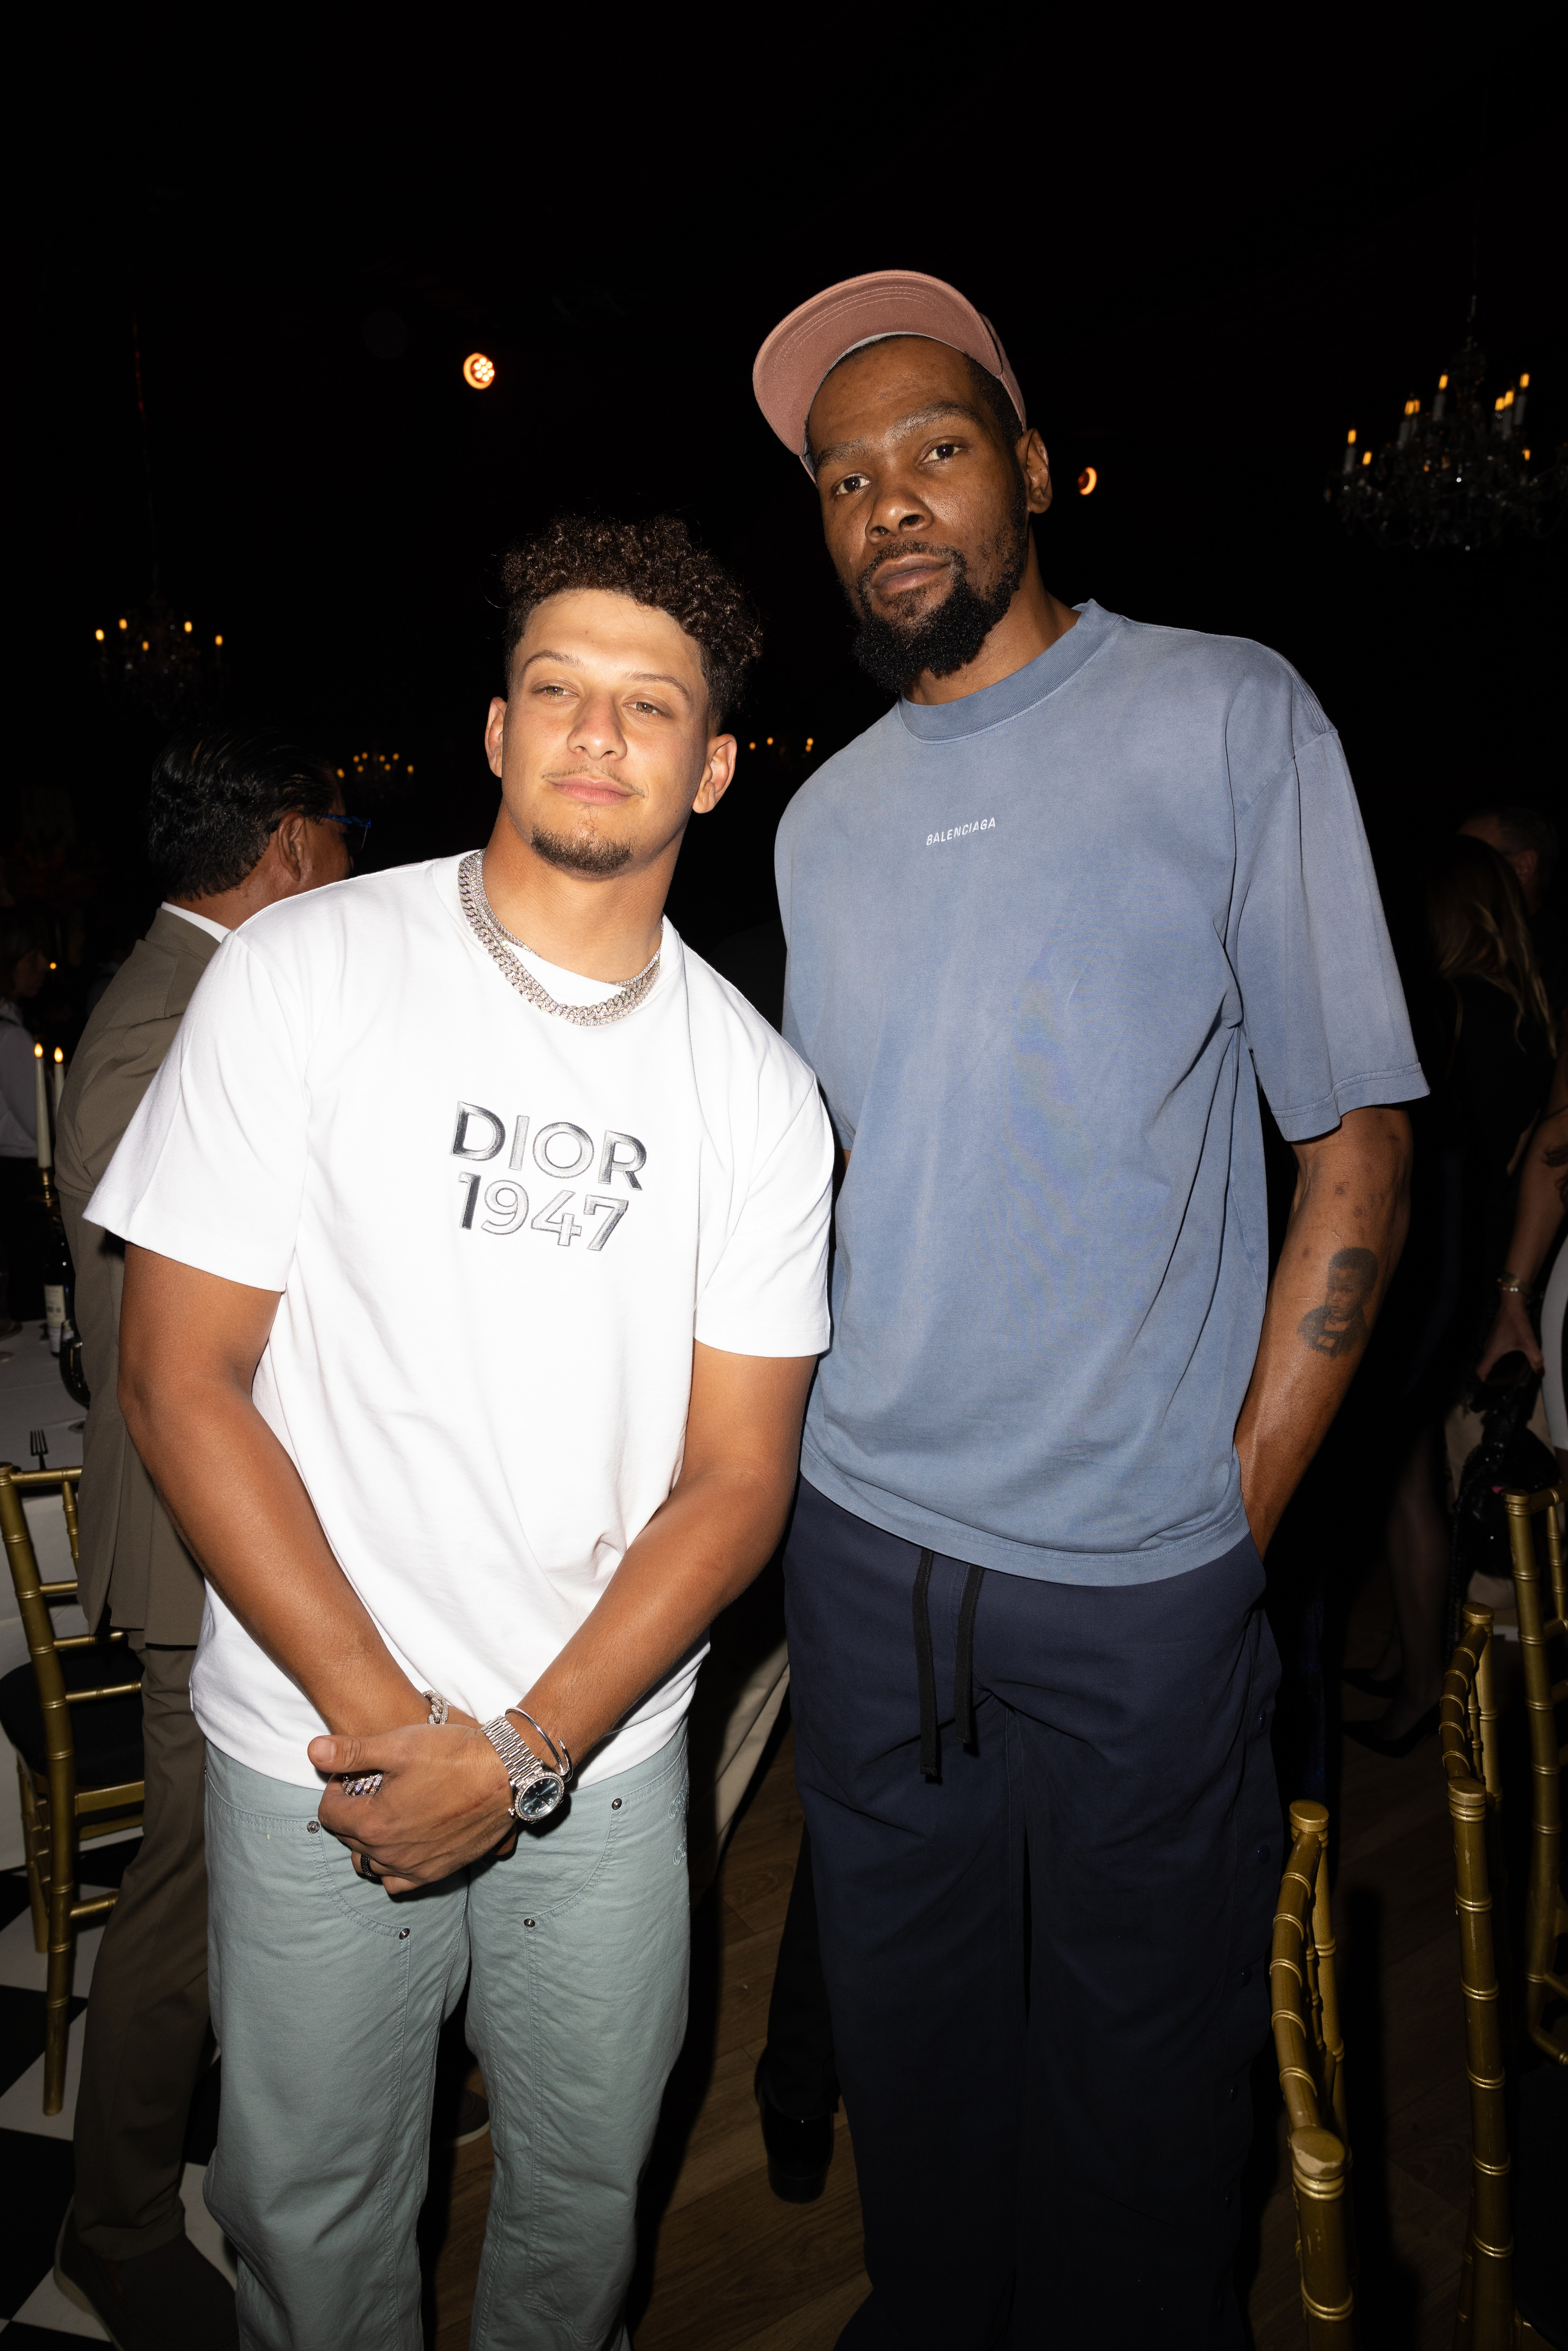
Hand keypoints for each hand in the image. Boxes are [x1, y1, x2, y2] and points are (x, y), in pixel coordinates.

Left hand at [310, 1722, 516, 1892]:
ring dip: (367, 1840)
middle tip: (372, 1786)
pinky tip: (402, 1842)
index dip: (336, 1787)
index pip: (328, 1813)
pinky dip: (391, 1866)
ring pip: (369, 1862)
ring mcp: (413, 1867)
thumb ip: (351, 1752)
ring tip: (385, 1812)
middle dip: (352, 1811)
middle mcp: (388, 1853)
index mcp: (372, 1822)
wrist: (507, 1774)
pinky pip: (397, 1882)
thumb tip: (312, 1751)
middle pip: (347, 1837)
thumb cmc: (453, 1754)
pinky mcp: (436, 1872)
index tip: (352, 1772)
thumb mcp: (399, 1743)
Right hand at [1476, 1289, 1541, 1379]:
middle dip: (1491, 1376)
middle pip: (1484, 1366)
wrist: (1511, 1305)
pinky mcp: (1495, 1336)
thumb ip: (1535, 1359)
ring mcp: (1490, 1341)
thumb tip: (1540, 1372)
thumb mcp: (1528, 1343)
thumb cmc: (1515, 1322)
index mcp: (1492, 1352)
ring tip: (1506, 1372)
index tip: (1489, 1388)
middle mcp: (1488, 1348)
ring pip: (1488, 1358)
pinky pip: (1493, 1351)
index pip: (1481, 1371)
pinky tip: (1510, 1357)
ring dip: (1494, 1366)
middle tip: (1501, 1383)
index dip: (1484, 1382)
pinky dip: (1498, 1357)